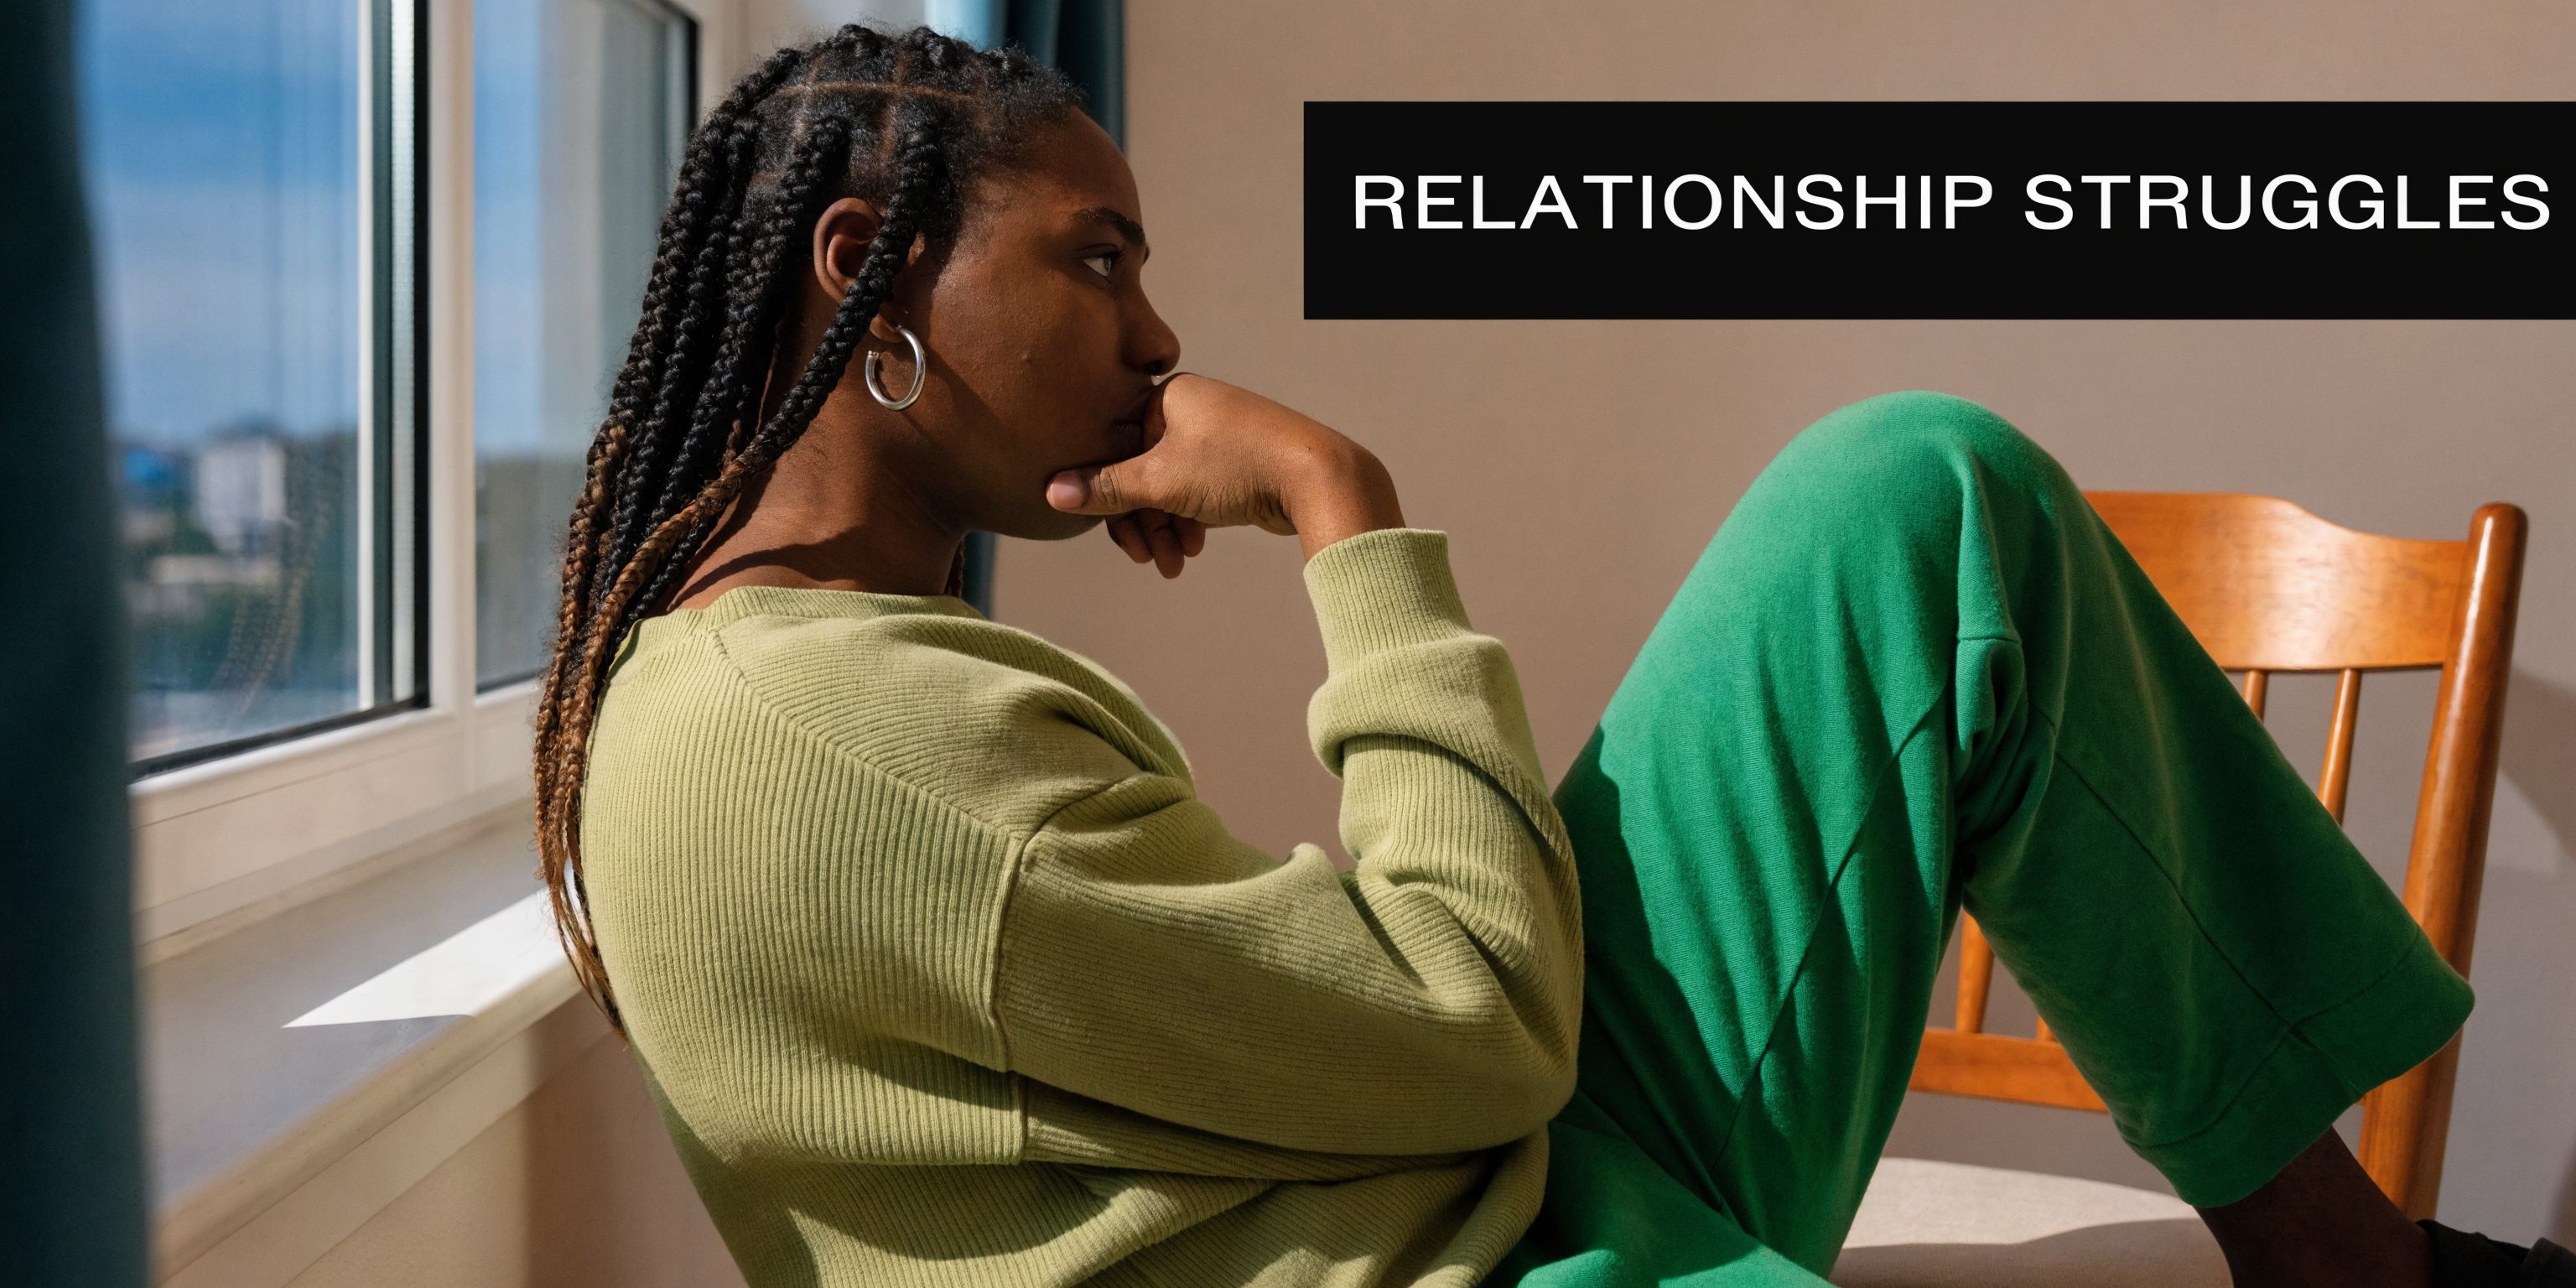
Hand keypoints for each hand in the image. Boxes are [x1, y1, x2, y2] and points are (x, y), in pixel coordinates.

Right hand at [1045, 373, 1405, 574]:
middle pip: (1140, 471)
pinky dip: (1189, 521)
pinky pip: (1195, 492)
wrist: (1318, 477)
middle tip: (1150, 561)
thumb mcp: (1161, 481)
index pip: (1114, 447)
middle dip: (1143, 522)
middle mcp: (1191, 409)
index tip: (1116, 537)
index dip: (1107, 496)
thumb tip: (1050, 492)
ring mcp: (1216, 435)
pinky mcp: (1237, 462)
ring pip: (1169, 487)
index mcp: (1167, 396)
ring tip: (1175, 564)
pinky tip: (1193, 549)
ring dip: (1165, 529)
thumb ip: (1104, 488)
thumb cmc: (1238, 466)